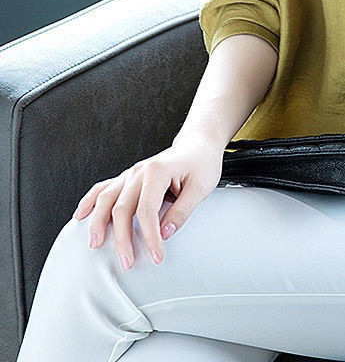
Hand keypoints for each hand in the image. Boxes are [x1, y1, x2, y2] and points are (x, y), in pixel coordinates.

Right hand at [71, 137, 223, 271]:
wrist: (198, 144)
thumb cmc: (202, 163)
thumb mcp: (201, 187)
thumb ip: (182, 210)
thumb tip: (164, 233)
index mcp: (158, 171)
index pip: (147, 210)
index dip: (149, 236)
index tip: (156, 255)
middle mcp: (140, 171)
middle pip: (122, 208)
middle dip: (122, 238)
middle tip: (127, 262)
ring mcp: (131, 173)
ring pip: (106, 198)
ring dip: (98, 223)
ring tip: (95, 245)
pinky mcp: (128, 177)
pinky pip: (103, 187)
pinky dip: (90, 201)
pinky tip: (81, 216)